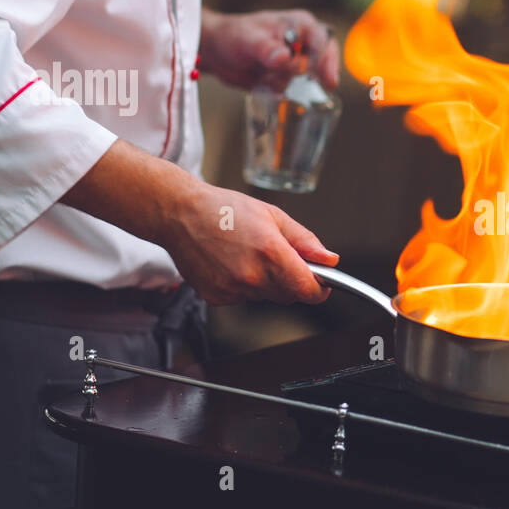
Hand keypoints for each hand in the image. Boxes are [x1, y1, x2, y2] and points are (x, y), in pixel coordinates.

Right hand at [159, 182, 338, 305]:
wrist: (179, 214)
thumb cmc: (225, 209)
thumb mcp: (273, 216)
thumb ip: (305, 241)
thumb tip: (330, 260)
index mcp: (271, 254)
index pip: (309, 290)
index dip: (319, 288)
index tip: (321, 282)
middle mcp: (252, 276)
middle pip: (289, 295)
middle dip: (291, 280)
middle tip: (275, 254)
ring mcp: (233, 289)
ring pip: (266, 297)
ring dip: (266, 282)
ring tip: (248, 254)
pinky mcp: (216, 297)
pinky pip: (243, 298)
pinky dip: (244, 286)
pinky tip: (231, 263)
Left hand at [198, 8, 339, 91]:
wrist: (216, 51)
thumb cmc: (232, 35)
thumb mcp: (247, 39)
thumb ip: (265, 48)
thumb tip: (284, 58)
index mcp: (301, 25)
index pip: (323, 42)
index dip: (325, 59)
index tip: (321, 77)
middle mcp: (305, 44)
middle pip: (325, 62)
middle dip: (317, 75)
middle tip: (314, 85)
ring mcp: (299, 63)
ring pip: (310, 81)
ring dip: (292, 86)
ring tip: (266, 77)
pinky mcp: (290, 80)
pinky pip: (297, 93)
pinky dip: (285, 94)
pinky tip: (266, 86)